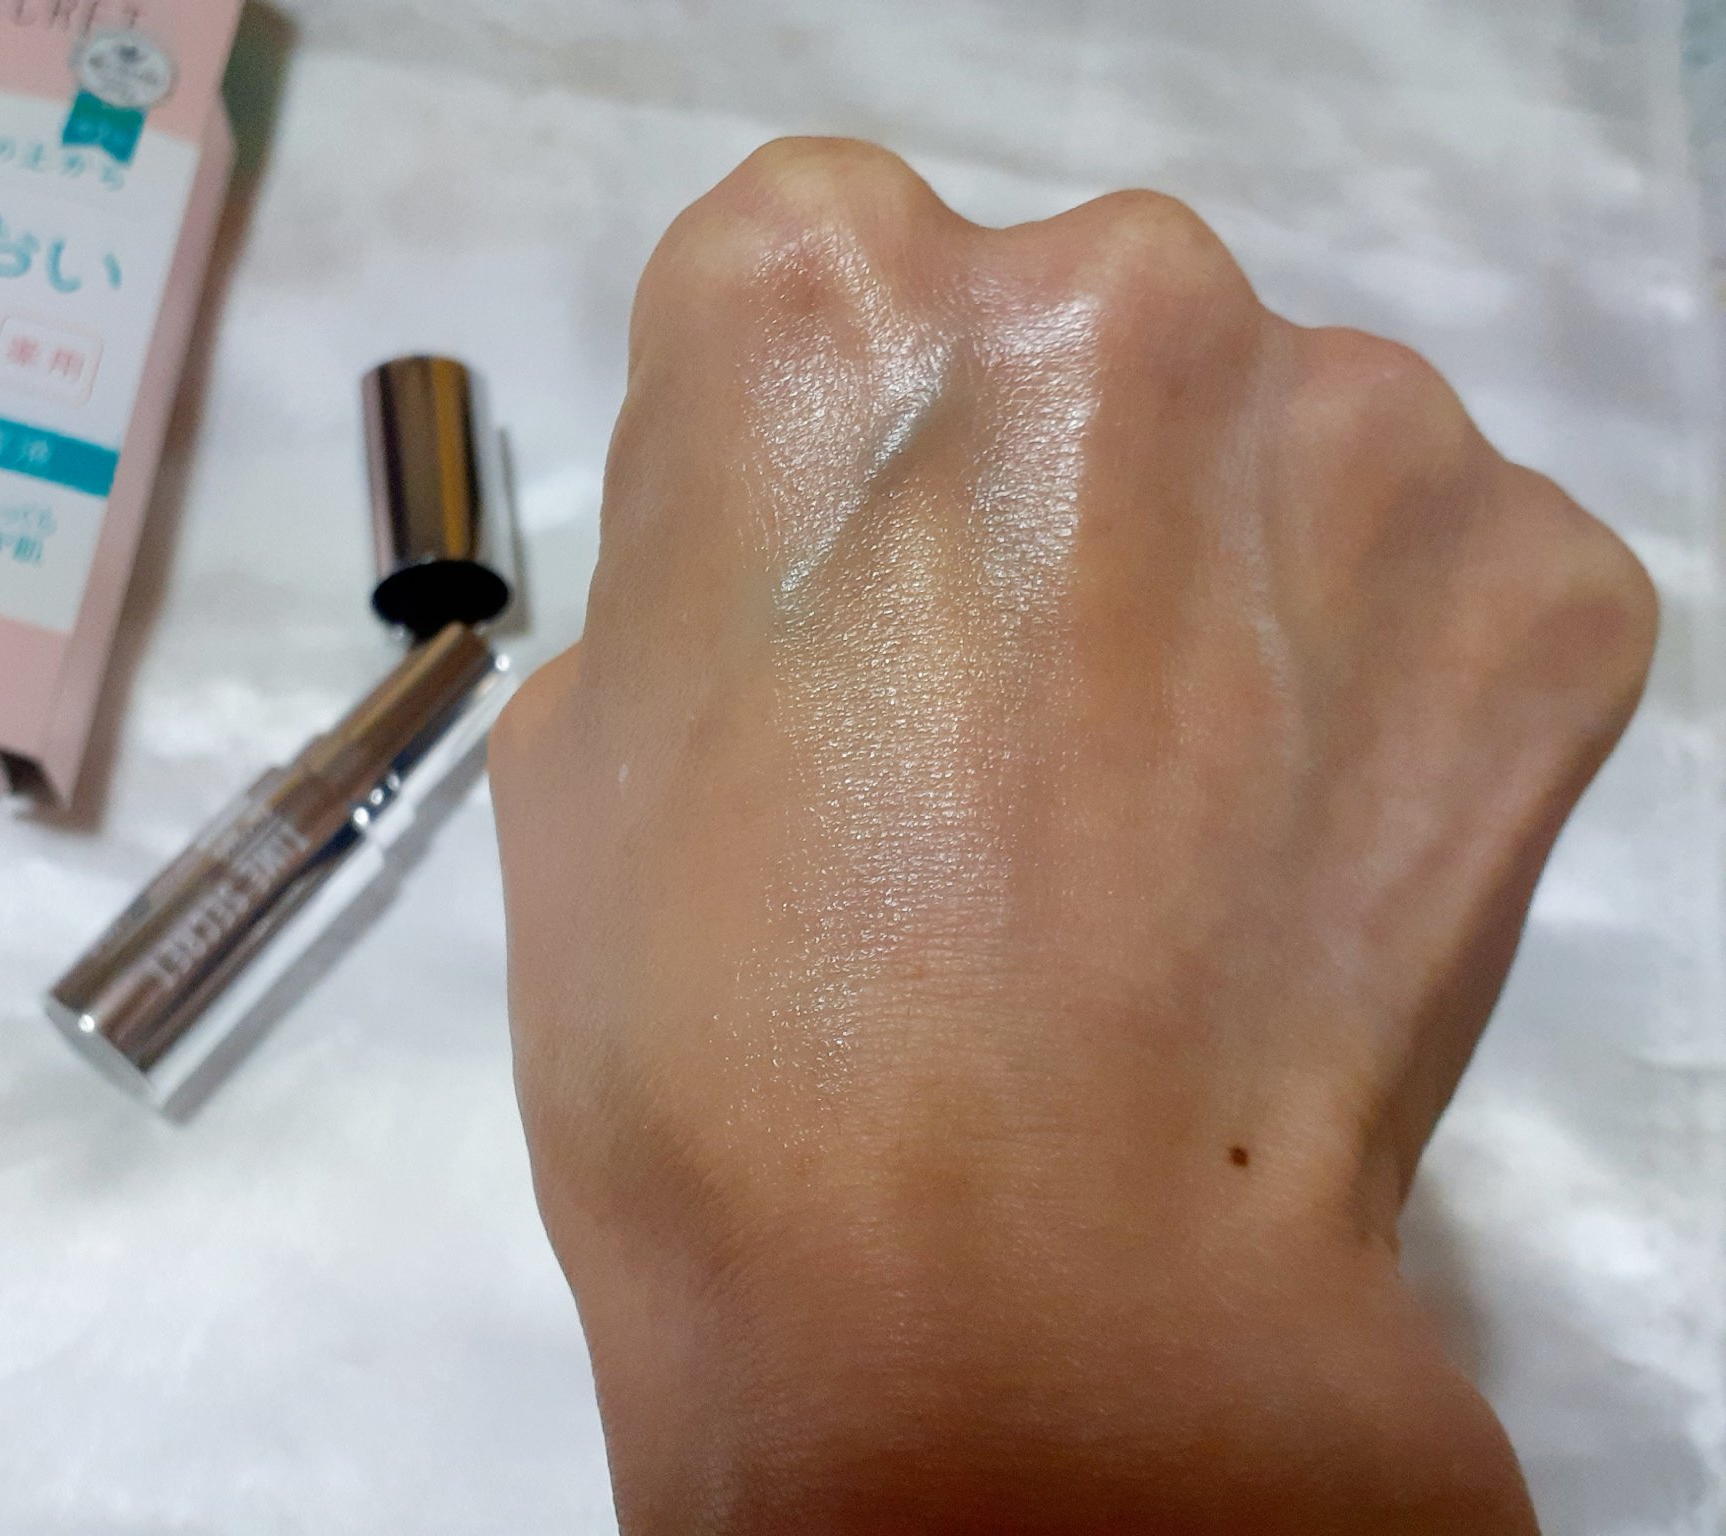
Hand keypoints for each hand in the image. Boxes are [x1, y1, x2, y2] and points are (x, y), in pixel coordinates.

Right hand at [491, 139, 1654, 1533]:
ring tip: (1166, 802)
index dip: (827, 441)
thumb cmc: (710, 1037)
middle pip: (1069, 322)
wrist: (989, 1307)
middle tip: (1011, 712)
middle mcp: (1104, 288)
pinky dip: (1382, 674)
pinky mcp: (1537, 585)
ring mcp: (1353, 426)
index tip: (847, 584)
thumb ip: (714, 557)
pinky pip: (1438, 568)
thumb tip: (836, 547)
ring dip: (1221, 563)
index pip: (821, 252)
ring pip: (1274, 434)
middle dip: (1036, 475)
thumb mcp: (589, 742)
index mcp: (814, 301)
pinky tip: (1296, 842)